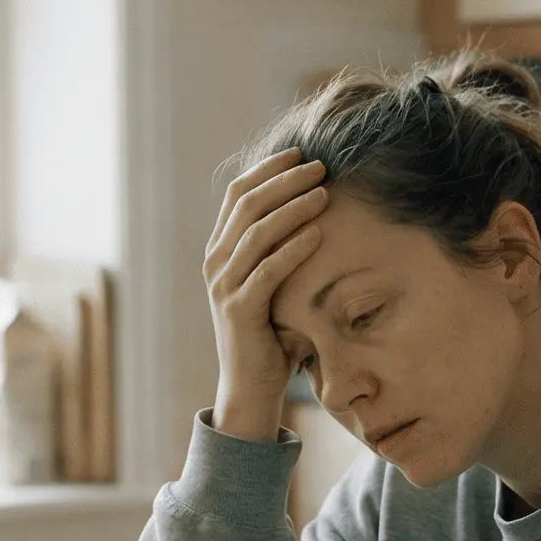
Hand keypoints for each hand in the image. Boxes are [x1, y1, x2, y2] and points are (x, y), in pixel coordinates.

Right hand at [203, 149, 328, 441]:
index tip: (302, 154)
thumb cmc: (270, 334)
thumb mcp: (275, 285)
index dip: (269, 169)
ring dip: (292, 207)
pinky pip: (268, 271)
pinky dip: (294, 248)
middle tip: (320, 166)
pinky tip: (318, 233)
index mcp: (221, 250)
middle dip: (285, 180)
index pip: (239, 195)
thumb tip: (318, 212)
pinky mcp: (239, 310)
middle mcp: (216, 263)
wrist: (251, 386)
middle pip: (247, 205)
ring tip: (324, 192)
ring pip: (256, 232)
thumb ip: (283, 251)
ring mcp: (224, 286)